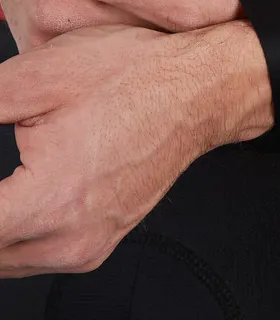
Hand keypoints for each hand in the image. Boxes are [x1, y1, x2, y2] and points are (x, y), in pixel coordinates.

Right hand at [0, 0, 279, 51]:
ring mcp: (47, 37)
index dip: (228, 5)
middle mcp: (65, 10)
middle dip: (201, 24)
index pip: (186, 12)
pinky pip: (106, 62)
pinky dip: (134, 43)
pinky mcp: (41, 50)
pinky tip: (138, 15)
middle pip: (165, 42)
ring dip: (168, 35)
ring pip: (139, 58)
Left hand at [0, 20, 272, 277]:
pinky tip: (13, 197)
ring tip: (7, 179)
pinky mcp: (104, 237)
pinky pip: (36, 253)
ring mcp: (90, 243)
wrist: (203, 87)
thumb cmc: (138, 76)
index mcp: (48, 200)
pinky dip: (11, 235)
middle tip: (3, 154)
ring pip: (4, 260)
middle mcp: (69, 237)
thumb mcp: (39, 76)